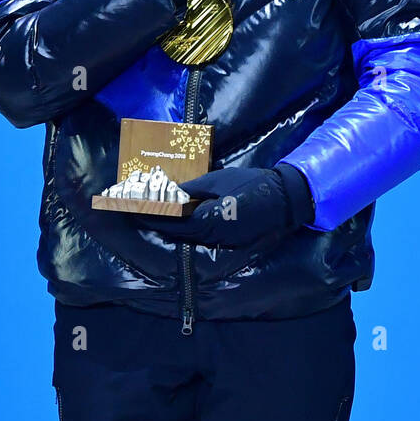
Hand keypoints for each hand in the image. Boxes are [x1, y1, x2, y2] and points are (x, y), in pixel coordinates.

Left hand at [131, 163, 314, 248]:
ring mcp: (222, 240)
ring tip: (157, 217)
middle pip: (178, 233)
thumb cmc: (251, 184)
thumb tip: (172, 192)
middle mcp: (212, 235)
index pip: (172, 221)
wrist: (284, 198)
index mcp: (207, 219)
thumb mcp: (219, 180)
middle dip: (159, 223)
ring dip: (173, 228)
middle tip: (141, 213)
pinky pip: (203, 237)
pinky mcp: (231, 240)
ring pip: (190, 237)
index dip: (152, 215)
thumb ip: (194, 189)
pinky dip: (190, 230)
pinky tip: (183, 221)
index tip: (135, 209)